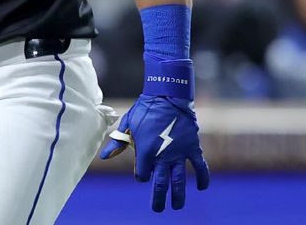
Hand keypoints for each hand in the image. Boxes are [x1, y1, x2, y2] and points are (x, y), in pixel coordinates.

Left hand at [99, 95, 209, 211]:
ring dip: (178, 195)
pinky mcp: (192, 147)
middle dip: (158, 198)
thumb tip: (103, 157)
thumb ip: (117, 143)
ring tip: (177, 206)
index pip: (142, 174)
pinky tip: (201, 188)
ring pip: (179, 180)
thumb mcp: (128, 125)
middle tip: (157, 210)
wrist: (167, 95)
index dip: (141, 175)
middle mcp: (162, 156)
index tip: (142, 172)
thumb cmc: (145, 109)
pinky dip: (202, 178)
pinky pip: (200, 166)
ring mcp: (178, 153)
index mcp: (145, 151)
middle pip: (160, 183)